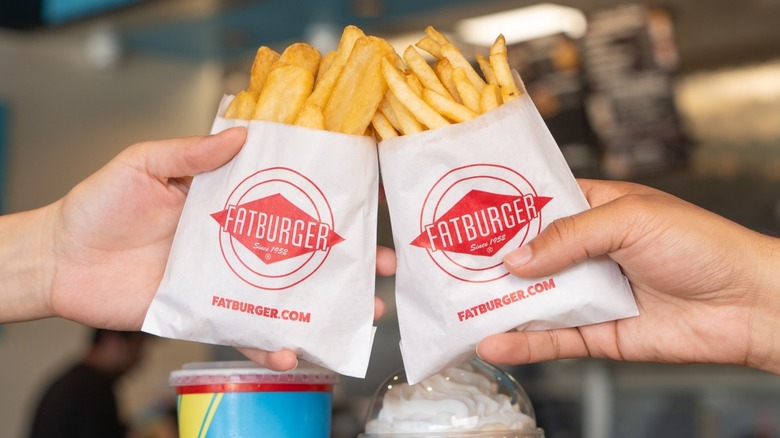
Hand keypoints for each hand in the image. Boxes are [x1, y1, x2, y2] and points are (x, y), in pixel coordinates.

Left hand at [2, 125, 396, 371]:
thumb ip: (193, 151)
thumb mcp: (145, 163)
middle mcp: (235, 242)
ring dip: (327, 305)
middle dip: (349, 259)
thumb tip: (242, 134)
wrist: (61, 259)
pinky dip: (270, 345)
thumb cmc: (99, 205)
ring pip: (286, 295)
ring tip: (366, 312)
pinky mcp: (206, 312)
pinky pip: (245, 332)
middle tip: (388, 264)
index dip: (329, 197)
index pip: (289, 197)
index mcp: (227, 202)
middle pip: (302, 251)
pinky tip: (295, 352)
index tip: (372, 197)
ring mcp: (226, 280)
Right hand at [477, 179, 779, 372]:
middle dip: (491, 262)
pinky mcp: (598, 334)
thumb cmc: (702, 245)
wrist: (749, 304)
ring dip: (498, 305)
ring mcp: (591, 294)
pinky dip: (523, 342)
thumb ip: (568, 237)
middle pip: (528, 257)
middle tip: (447, 264)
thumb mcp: (629, 219)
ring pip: (535, 300)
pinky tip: (493, 342)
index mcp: (595, 211)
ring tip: (457, 307)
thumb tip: (516, 258)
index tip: (465, 214)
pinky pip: (553, 339)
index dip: (504, 211)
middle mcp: (588, 253)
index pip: (539, 207)